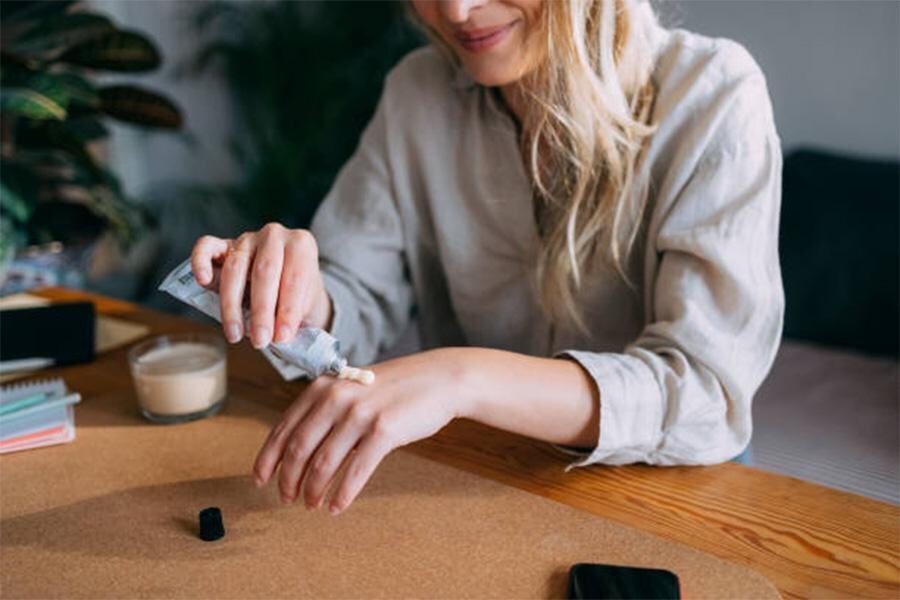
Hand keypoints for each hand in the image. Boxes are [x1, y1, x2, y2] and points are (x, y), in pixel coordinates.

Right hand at [190, 223, 331, 347]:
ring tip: (236, 334)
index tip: (283, 336)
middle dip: (262, 311)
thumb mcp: (306, 306)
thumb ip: (295, 316)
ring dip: (233, 306)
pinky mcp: (222, 244)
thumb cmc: (297, 295)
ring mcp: (247, 238)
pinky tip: (203, 281)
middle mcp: (274, 236)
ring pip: (235, 268)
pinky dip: (200, 262)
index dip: (289, 310)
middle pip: (265, 271)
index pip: (295, 277)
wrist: (286, 284)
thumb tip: (279, 335)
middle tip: (260, 340)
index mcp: (302, 245)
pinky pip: (206, 247)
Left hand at [252, 349, 472, 514]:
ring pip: (323, 464)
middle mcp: (335, 398)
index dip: (267, 459)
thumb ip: (324, 410)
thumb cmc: (394, 389)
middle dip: (288, 480)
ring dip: (313, 490)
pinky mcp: (383, 431)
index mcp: (321, 388)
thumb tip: (296, 450)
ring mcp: (359, 414)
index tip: (260, 480)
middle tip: (287, 499)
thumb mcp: (351, 388)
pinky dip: (343, 494)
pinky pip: (355, 471)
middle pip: (298, 450)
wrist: (437, 379)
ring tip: (311, 505)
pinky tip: (337, 507)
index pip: (283, 428)